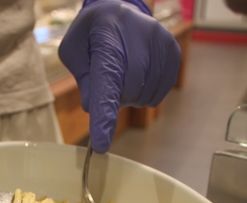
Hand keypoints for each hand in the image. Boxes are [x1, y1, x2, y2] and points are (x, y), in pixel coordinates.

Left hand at [58, 0, 180, 151]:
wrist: (118, 8)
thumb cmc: (91, 34)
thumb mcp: (73, 52)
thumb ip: (82, 80)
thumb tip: (93, 107)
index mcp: (107, 39)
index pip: (106, 85)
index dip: (104, 116)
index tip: (101, 145)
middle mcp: (138, 39)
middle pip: (127, 94)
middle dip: (114, 97)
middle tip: (107, 79)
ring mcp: (160, 44)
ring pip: (144, 96)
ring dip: (130, 96)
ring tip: (123, 72)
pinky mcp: (173, 52)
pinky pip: (159, 93)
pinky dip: (145, 93)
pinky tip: (138, 75)